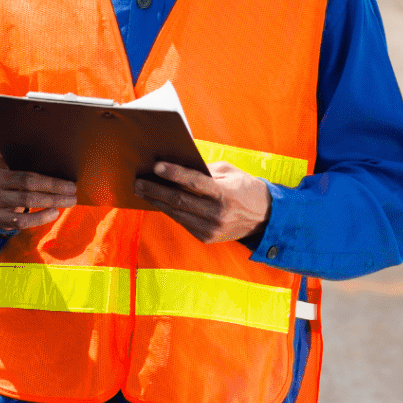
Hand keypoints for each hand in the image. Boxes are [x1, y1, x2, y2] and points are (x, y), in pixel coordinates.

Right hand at [0, 147, 77, 230]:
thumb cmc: (8, 169)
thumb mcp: (10, 157)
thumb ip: (26, 154)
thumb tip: (60, 154)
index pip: (21, 161)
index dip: (44, 167)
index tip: (66, 169)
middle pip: (27, 183)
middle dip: (54, 187)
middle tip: (73, 189)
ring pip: (26, 202)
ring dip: (52, 202)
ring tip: (70, 201)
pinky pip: (20, 221)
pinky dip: (40, 218)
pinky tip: (54, 213)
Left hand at [134, 160, 271, 244]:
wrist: (264, 218)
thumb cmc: (246, 188)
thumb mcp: (231, 172)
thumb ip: (206, 169)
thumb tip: (179, 165)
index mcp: (225, 194)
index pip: (194, 182)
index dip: (174, 174)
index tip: (156, 166)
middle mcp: (217, 214)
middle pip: (179, 200)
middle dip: (156, 190)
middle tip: (138, 181)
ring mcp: (211, 229)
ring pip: (177, 213)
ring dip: (157, 201)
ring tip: (142, 190)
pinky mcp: (206, 238)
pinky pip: (182, 222)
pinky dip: (169, 211)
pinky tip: (158, 202)